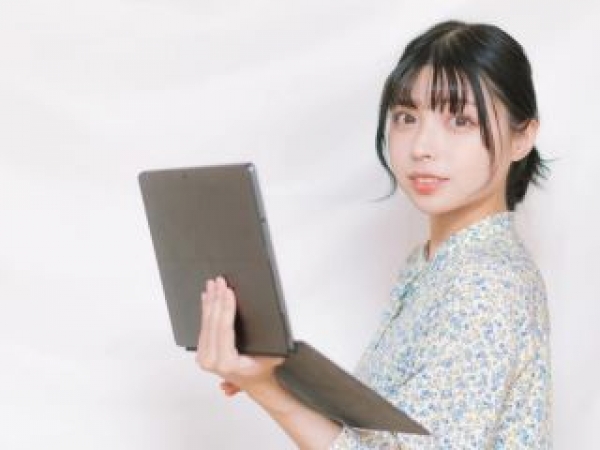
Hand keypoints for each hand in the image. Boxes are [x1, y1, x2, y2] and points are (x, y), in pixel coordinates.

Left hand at [196, 277, 283, 395]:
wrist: (255, 381)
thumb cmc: (263, 369)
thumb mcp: (272, 354)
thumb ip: (269, 340)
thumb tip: (266, 317)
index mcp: (226, 362)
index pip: (224, 328)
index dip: (226, 306)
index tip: (228, 291)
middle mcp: (211, 361)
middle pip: (212, 323)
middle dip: (217, 299)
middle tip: (220, 282)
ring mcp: (204, 358)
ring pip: (205, 323)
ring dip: (210, 302)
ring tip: (213, 285)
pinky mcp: (202, 352)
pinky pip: (203, 327)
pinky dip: (206, 310)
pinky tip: (208, 298)